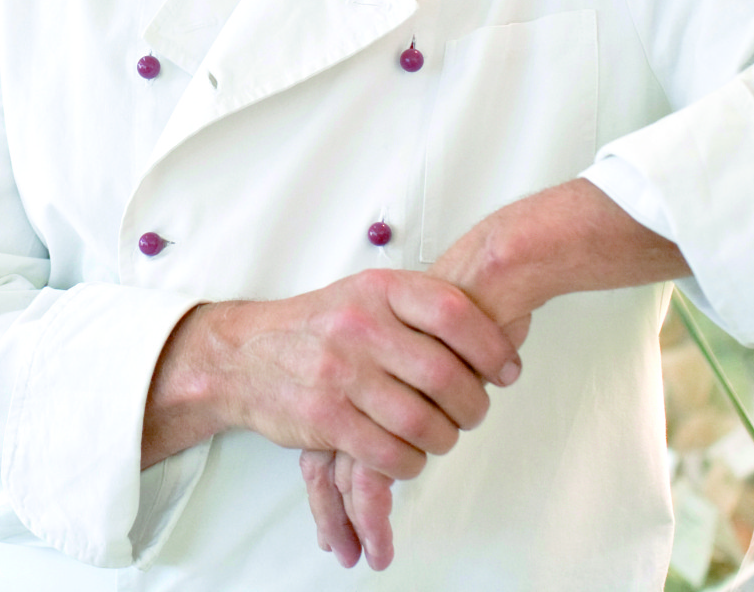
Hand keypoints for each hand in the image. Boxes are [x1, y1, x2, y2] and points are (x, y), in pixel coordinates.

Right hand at [294, 212, 548, 570]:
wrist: (245, 355)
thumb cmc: (321, 326)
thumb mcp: (366, 296)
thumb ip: (418, 307)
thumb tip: (496, 328)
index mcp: (379, 290)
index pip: (454, 313)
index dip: (492, 347)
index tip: (508, 371)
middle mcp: (359, 326)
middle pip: (445, 375)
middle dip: (473, 405)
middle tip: (474, 414)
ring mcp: (339, 372)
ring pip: (422, 421)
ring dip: (443, 439)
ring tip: (441, 436)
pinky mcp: (324, 418)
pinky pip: (389, 454)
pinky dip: (410, 463)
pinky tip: (410, 455)